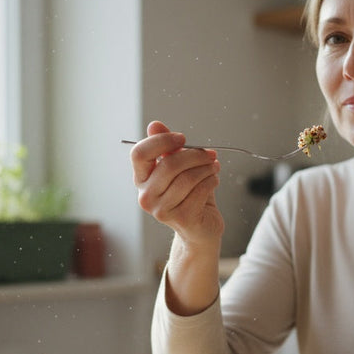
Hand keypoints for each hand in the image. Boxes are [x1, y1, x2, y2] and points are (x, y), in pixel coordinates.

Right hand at [130, 121, 223, 245]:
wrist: (200, 228)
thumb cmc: (189, 195)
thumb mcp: (178, 168)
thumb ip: (167, 147)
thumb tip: (154, 125)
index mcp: (141, 179)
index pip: (140, 154)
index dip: (162, 141)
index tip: (182, 139)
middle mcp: (146, 196)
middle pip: (169, 165)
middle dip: (195, 155)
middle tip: (210, 154)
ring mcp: (161, 210)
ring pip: (188, 178)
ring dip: (206, 168)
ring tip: (214, 167)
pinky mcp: (181, 218)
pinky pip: (200, 191)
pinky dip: (212, 181)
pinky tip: (214, 181)